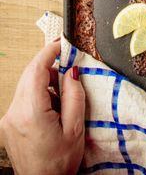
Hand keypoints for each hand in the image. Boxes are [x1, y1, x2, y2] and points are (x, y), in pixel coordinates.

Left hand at [0, 40, 84, 174]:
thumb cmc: (60, 162)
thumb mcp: (76, 127)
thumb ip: (74, 95)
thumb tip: (72, 71)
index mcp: (31, 112)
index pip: (36, 70)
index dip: (48, 53)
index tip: (60, 44)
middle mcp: (14, 112)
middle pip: (30, 76)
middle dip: (50, 68)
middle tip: (70, 70)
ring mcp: (8, 118)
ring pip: (26, 86)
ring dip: (45, 84)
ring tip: (64, 101)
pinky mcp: (8, 123)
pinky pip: (23, 99)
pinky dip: (39, 96)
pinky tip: (53, 110)